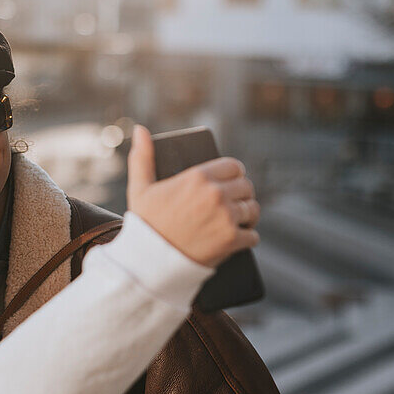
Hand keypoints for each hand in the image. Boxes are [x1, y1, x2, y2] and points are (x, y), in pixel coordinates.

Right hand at [126, 125, 259, 269]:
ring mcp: (226, 218)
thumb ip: (143, 157)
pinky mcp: (232, 240)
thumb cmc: (144, 225)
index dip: (233, 174)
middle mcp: (216, 194)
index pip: (233, 166)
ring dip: (247, 215)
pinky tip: (239, 238)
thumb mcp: (140, 188)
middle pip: (246, 187)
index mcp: (198, 177)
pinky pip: (253, 236)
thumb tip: (140, 131)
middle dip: (241, 194)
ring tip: (238, 220)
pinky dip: (248, 238)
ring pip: (252, 209)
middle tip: (233, 203)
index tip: (231, 182)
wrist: (148, 262)